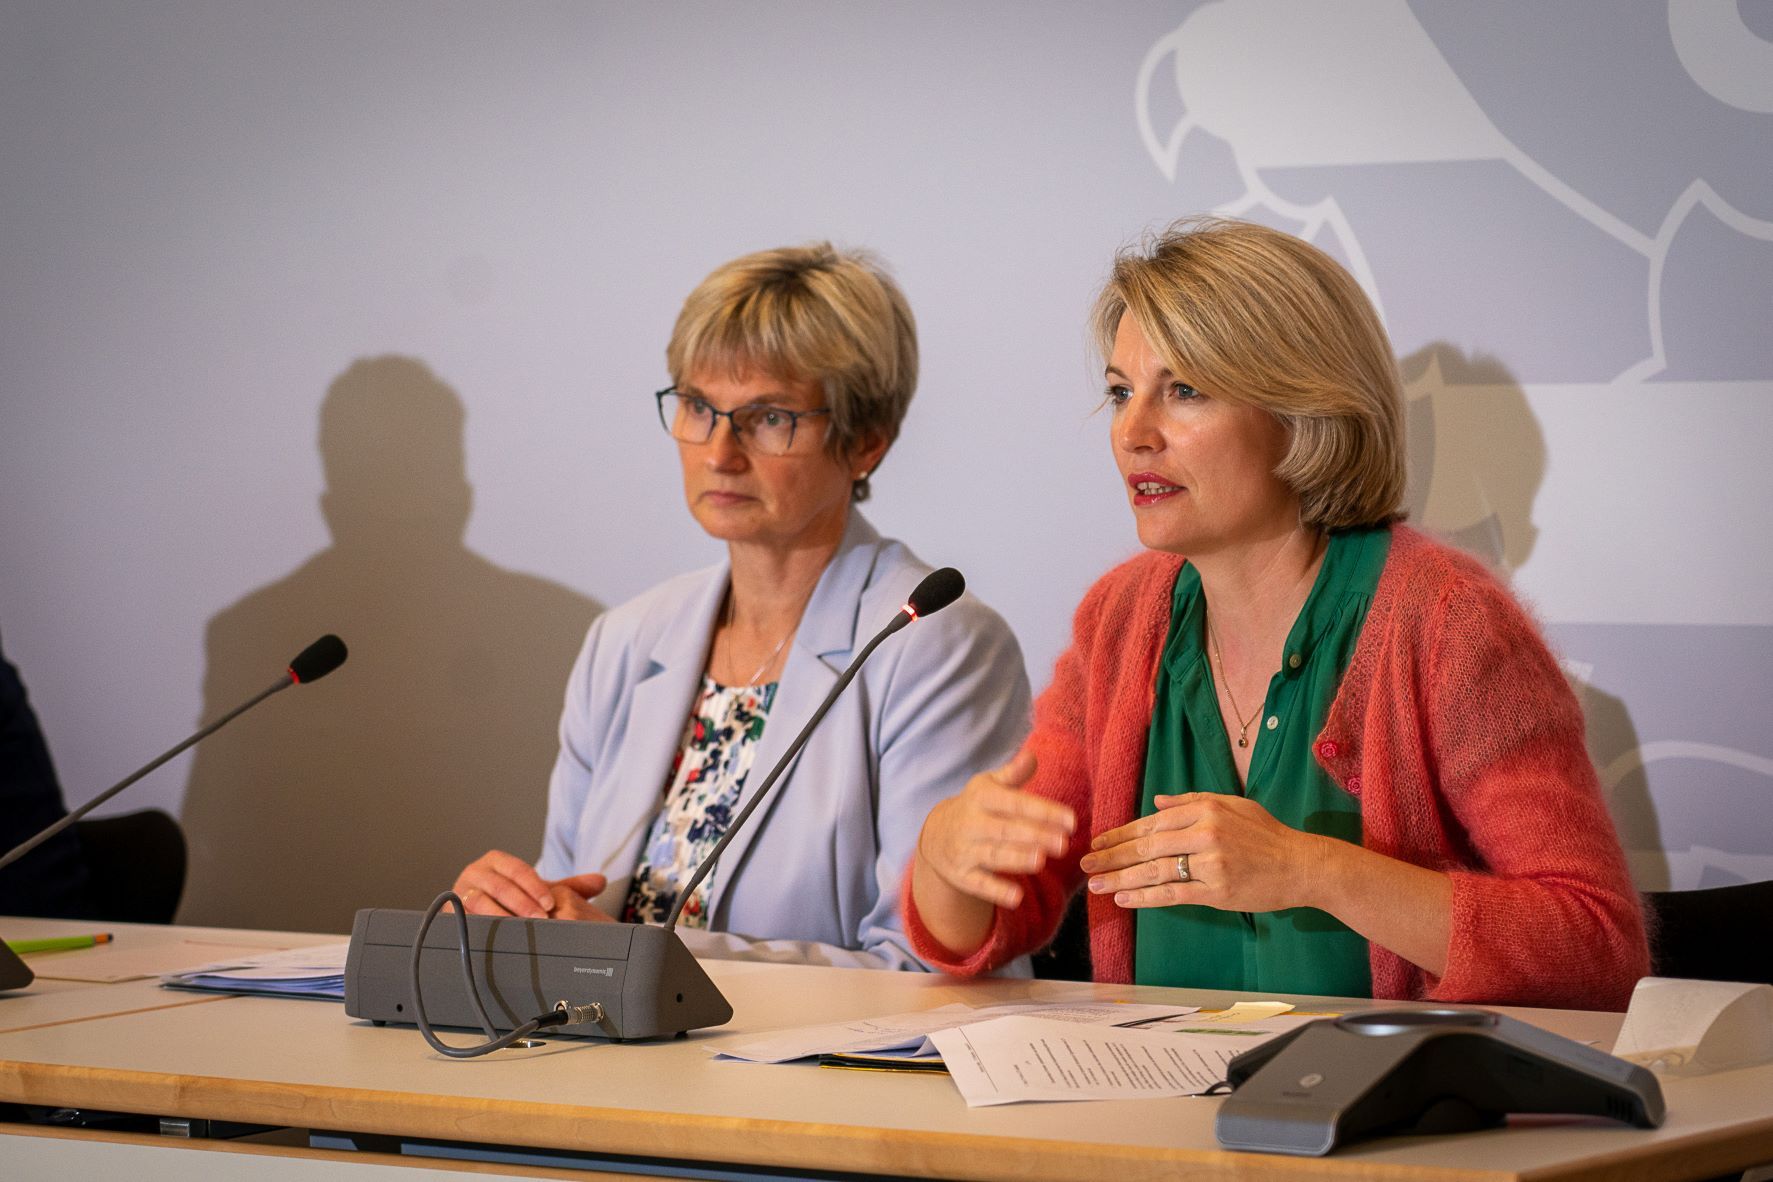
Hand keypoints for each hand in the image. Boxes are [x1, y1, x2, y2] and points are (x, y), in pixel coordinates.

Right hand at [453, 850, 609, 920]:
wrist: (479, 918)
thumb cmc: (512, 902)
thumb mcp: (538, 892)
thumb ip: (568, 887)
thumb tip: (600, 881)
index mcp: (497, 862)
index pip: (516, 869)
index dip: (533, 886)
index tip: (549, 904)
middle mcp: (475, 874)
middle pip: (498, 885)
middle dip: (520, 903)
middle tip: (540, 920)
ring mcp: (459, 893)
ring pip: (478, 901)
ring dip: (501, 915)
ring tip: (521, 930)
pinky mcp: (451, 914)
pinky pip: (464, 919)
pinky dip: (480, 927)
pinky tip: (495, 937)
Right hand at [915, 750, 1075, 909]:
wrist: (935, 835)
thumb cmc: (975, 807)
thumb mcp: (988, 786)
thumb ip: (1013, 774)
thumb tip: (1032, 756)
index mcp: (982, 798)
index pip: (1015, 803)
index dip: (1043, 811)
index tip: (1072, 820)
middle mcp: (971, 823)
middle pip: (1005, 830)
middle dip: (1034, 835)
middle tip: (1063, 843)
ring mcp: (964, 851)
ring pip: (993, 856)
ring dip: (1016, 859)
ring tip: (1041, 860)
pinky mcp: (961, 876)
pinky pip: (979, 884)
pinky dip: (996, 891)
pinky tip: (1016, 897)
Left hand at [1078, 793, 1323, 913]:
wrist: (1301, 864)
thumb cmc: (1267, 834)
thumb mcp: (1232, 805)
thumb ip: (1192, 802)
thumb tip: (1157, 802)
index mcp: (1204, 809)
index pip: (1152, 822)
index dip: (1121, 833)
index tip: (1098, 841)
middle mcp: (1204, 833)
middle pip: (1146, 846)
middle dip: (1112, 856)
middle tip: (1085, 863)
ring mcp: (1210, 863)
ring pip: (1154, 871)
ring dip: (1120, 878)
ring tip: (1095, 884)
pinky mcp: (1217, 891)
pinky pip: (1172, 894)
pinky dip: (1145, 897)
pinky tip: (1123, 899)